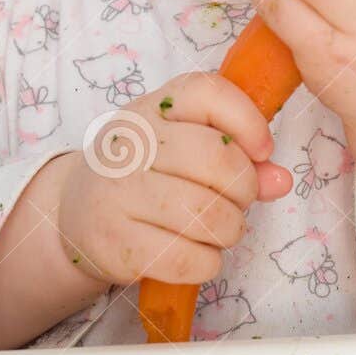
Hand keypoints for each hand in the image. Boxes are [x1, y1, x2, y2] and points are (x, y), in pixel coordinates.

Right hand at [55, 72, 291, 287]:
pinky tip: (201, 255)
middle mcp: (129, 145)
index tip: (263, 149)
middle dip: (244, 187)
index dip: (248, 121)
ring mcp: (117, 194)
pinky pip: (185, 258)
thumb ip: (237, 156)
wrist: (74, 215)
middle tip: (239, 200)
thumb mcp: (182, 147)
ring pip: (205, 214)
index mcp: (150, 109)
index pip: (207, 92)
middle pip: (215, 158)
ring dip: (230, 229)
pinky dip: (208, 262)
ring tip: (222, 229)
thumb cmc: (143, 174)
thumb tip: (280, 180)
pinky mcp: (115, 243)